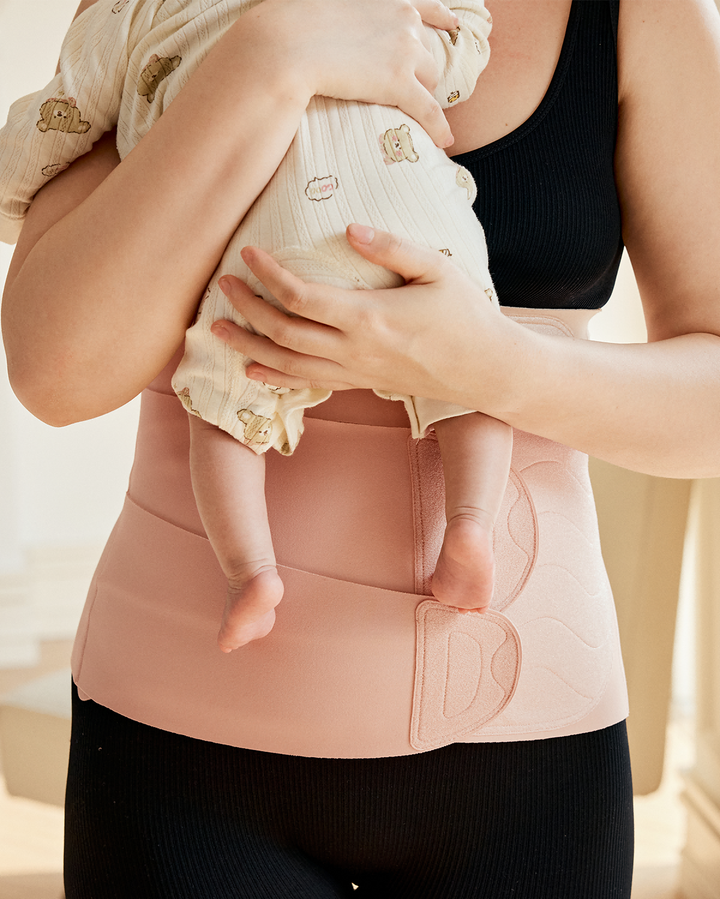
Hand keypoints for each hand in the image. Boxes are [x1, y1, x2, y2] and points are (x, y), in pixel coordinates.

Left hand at [211, 225, 510, 408]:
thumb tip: (350, 227)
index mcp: (370, 317)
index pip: (302, 297)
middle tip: (223, 284)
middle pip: (284, 332)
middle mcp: (355, 350)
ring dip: (249, 347)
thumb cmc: (466, 315)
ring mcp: (355, 372)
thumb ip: (393, 247)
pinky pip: (309, 383)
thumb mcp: (438, 269)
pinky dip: (276, 378)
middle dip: (247, 310)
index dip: (269, 275)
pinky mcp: (360, 383)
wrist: (486, 370)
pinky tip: (252, 370)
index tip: (247, 252)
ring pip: (288, 364)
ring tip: (218, 330)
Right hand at [266, 0, 457, 146]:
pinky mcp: (399, 84)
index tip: (452, 25)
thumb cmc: (299, 23)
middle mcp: (405, 22)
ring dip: (422, 95)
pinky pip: (429, 111)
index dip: (442, 21)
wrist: (289, 43)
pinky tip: (444, 140)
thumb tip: (343, 24)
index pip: (428, 9)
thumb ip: (351, 12)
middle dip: (420, 71)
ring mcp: (405, 53)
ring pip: (430, 81)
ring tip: (412, 112)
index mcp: (392, 0)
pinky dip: (439, 127)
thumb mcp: (334, 4)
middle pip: (427, 53)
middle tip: (407, 87)